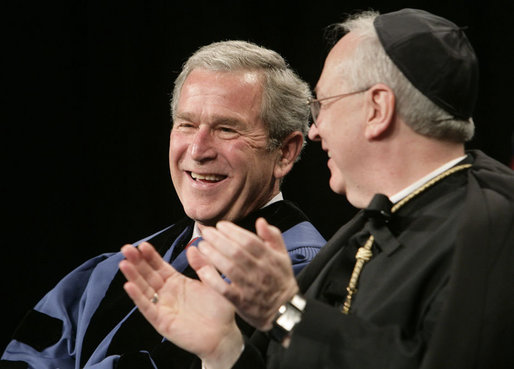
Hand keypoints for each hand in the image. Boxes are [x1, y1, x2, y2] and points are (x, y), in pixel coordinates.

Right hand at [119, 242, 242, 368]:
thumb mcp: (212, 282)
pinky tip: (129, 285)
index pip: (160, 266)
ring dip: (133, 276)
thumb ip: (202, 265)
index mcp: (178, 282)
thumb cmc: (219, 310)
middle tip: (127, 248)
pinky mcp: (162, 321)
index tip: (142, 245)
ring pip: (144, 289)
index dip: (150, 256)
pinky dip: (138, 297)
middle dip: (137, 262)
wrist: (223, 334)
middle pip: (148, 275)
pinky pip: (147, 308)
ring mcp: (163, 307)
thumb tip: (192, 247)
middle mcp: (167, 293)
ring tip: (124, 263)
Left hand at [189, 218, 298, 330]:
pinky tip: (203, 270)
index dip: (233, 231)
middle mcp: (259, 271)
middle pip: (236, 252)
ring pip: (229, 268)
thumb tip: (261, 221)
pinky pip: (225, 290)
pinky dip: (213, 280)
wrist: (285, 309)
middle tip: (207, 232)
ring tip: (202, 246)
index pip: (249, 240)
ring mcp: (250, 287)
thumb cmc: (280, 280)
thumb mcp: (283, 255)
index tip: (221, 225)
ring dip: (213, 255)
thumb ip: (273, 236)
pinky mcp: (241, 302)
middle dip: (219, 240)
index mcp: (269, 258)